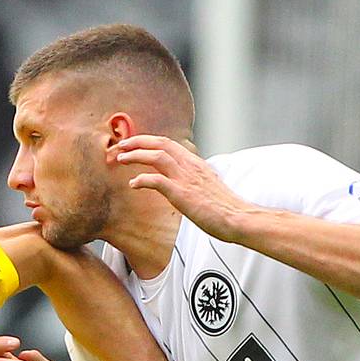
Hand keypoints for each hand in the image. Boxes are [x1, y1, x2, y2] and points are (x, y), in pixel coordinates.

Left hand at [115, 134, 254, 241]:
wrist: (238, 218)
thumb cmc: (224, 208)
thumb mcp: (208, 187)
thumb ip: (193, 181)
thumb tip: (182, 184)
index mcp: (196, 164)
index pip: (170, 144)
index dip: (149, 141)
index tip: (134, 144)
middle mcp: (191, 166)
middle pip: (161, 143)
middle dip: (138, 141)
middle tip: (121, 145)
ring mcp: (186, 178)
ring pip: (157, 156)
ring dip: (136, 155)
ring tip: (121, 158)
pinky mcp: (183, 193)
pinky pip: (157, 180)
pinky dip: (142, 179)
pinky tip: (133, 183)